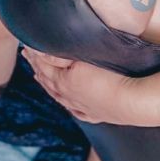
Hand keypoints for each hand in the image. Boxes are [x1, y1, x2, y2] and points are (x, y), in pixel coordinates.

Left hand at [22, 47, 148, 125]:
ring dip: (47, 85)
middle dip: (37, 67)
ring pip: (59, 96)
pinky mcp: (95, 115)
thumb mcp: (83, 61)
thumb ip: (59, 57)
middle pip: (47, 81)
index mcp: (63, 82)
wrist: (133, 102)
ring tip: (40, 76)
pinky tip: (67, 104)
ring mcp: (82, 107)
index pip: (43, 66)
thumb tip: (39, 52)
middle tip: (28, 56)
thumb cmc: (112, 78)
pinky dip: (68, 106)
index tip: (26, 46)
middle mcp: (68, 96)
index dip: (34, 55)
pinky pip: (76, 111)